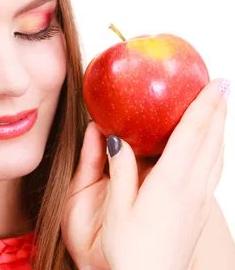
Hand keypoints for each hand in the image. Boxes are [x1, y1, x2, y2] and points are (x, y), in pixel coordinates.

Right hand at [62, 78, 228, 269]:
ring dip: (219, 129)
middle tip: (221, 85)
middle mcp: (192, 189)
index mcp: (171, 183)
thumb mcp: (116, 208)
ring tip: (218, 110)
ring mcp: (199, 201)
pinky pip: (213, 170)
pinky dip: (215, 149)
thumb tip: (114, 138)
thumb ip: (118, 170)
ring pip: (217, 156)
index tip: (215, 82)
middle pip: (212, 141)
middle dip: (218, 111)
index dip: (205, 106)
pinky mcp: (198, 210)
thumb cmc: (128, 251)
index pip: (193, 134)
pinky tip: (209, 149)